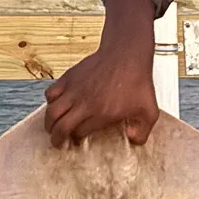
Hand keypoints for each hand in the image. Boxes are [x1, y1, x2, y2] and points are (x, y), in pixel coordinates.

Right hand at [43, 0, 160, 146]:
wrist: (126, 55)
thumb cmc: (137, 81)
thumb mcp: (149, 111)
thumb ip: (143, 131)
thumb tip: (132, 140)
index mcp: (100, 114)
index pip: (78, 133)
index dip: (75, 141)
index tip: (76, 143)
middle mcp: (83, 103)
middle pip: (59, 126)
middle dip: (56, 138)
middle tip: (57, 142)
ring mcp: (74, 90)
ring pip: (51, 111)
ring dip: (49, 122)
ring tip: (52, 126)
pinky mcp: (69, 77)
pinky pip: (51, 93)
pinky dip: (50, 102)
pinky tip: (56, 105)